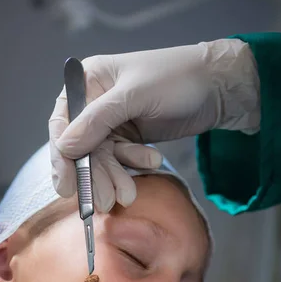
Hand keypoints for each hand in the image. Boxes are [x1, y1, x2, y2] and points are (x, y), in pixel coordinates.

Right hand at [49, 38, 259, 210]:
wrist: (218, 86)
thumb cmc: (177, 78)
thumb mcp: (135, 95)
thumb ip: (97, 121)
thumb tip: (63, 148)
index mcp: (89, 81)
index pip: (63, 123)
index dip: (62, 157)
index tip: (67, 187)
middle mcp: (95, 102)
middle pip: (82, 147)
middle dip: (94, 175)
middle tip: (104, 202)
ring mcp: (112, 121)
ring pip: (102, 158)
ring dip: (114, 177)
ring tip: (127, 196)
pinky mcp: (129, 136)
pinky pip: (121, 159)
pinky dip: (132, 166)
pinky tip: (152, 162)